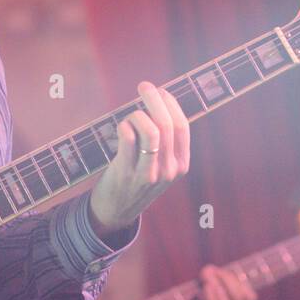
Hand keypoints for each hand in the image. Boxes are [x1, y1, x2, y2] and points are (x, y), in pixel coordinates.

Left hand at [87, 82, 188, 238]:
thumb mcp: (160, 166)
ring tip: (130, 116)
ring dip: (138, 114)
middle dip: (155, 99)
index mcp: (181, 165)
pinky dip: (124, 126)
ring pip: (150, 131)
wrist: (116, 212)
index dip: (172, 104)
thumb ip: (164, 142)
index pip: (182, 127)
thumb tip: (159, 102)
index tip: (162, 91)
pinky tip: (121, 128)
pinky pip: (128, 139)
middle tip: (144, 86)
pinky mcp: (126, 174)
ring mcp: (148, 173)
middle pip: (167, 125)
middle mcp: (168, 170)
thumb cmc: (137, 180)